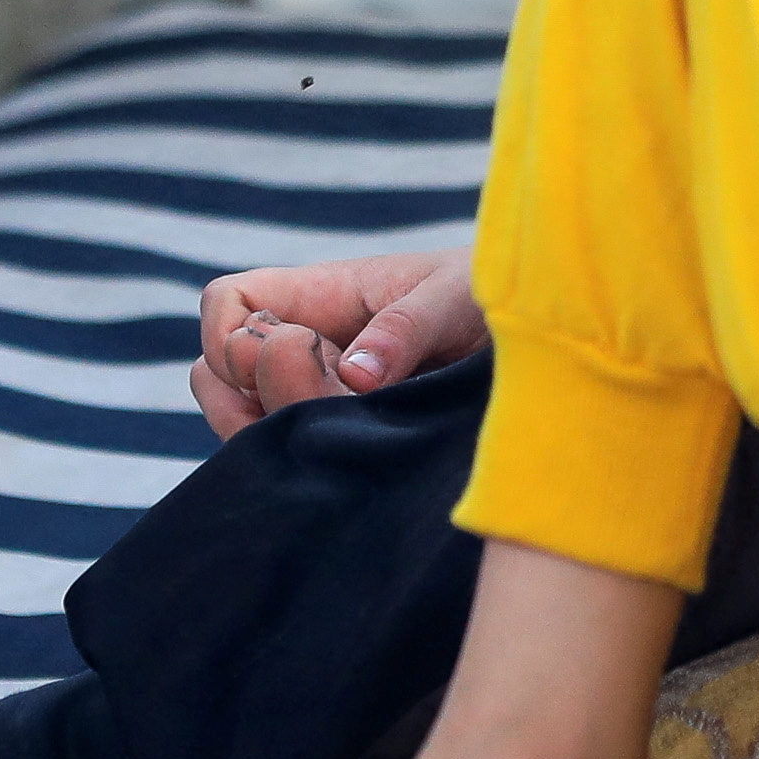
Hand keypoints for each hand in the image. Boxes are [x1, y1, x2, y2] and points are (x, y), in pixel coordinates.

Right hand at [189, 246, 483, 434]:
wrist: (540, 339)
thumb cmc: (489, 297)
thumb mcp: (455, 298)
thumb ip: (406, 328)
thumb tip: (356, 376)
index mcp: (321, 295)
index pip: (230, 302)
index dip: (233, 334)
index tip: (286, 355)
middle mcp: (307, 347)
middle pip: (219, 373)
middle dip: (248, 397)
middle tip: (328, 402)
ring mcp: (318, 395)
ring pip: (245, 422)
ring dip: (275, 434)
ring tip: (343, 430)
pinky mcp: (341, 439)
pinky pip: (290, 458)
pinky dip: (304, 463)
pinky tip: (353, 459)